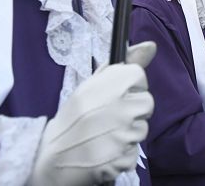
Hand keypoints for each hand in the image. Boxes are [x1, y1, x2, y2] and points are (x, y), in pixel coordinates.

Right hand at [29, 42, 155, 185]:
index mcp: (114, 84)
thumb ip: (125, 64)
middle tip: (110, 117)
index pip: (139, 77)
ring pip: (142, 128)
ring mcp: (125, 135)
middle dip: (133, 110)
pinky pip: (134, 152)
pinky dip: (122, 153)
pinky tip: (106, 150)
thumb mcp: (92, 84)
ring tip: (105, 134)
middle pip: (147, 103)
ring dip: (128, 133)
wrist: (53, 155)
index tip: (115, 94)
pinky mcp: (124, 158)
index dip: (129, 86)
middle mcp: (123, 107)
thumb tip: (151, 45)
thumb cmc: (74, 116)